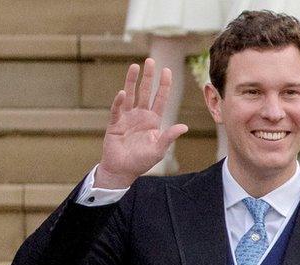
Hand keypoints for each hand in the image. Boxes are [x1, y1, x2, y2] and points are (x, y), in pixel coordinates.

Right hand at [96, 58, 188, 188]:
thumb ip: (169, 137)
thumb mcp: (158, 149)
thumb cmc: (141, 161)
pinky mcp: (115, 123)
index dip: (164, 85)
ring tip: (135, 66)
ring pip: (130, 95)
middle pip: (145, 92)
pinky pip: (117, 110)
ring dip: (132, 81)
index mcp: (153, 120)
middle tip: (150, 60)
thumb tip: (184, 127)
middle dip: (148, 77)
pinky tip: (123, 92)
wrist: (122, 170)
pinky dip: (119, 102)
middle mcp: (140, 115)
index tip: (167, 70)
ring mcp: (127, 117)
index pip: (160, 99)